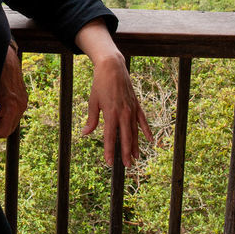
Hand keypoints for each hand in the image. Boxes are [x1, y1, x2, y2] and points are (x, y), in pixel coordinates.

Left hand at [0, 42, 27, 137]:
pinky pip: (15, 113)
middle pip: (9, 129)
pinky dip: (6, 115)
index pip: (4, 132)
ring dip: (1, 122)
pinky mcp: (23, 97)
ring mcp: (23, 101)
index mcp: (12, 105)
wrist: (4, 54)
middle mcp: (21, 105)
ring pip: (13, 122)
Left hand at [75, 20, 152, 166]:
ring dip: (135, 145)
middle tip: (127, 166)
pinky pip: (142, 120)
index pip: (110, 137)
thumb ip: (91, 119)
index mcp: (110, 113)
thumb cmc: (100, 84)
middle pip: (125, 138)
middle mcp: (123, 113)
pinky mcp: (136, 105)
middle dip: (126, 153)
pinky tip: (149, 140)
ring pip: (135, 131)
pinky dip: (146, 131)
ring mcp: (131, 109)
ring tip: (135, 158)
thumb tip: (85, 133)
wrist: (112, 67)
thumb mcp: (92, 101)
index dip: (109, 151)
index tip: (109, 163)